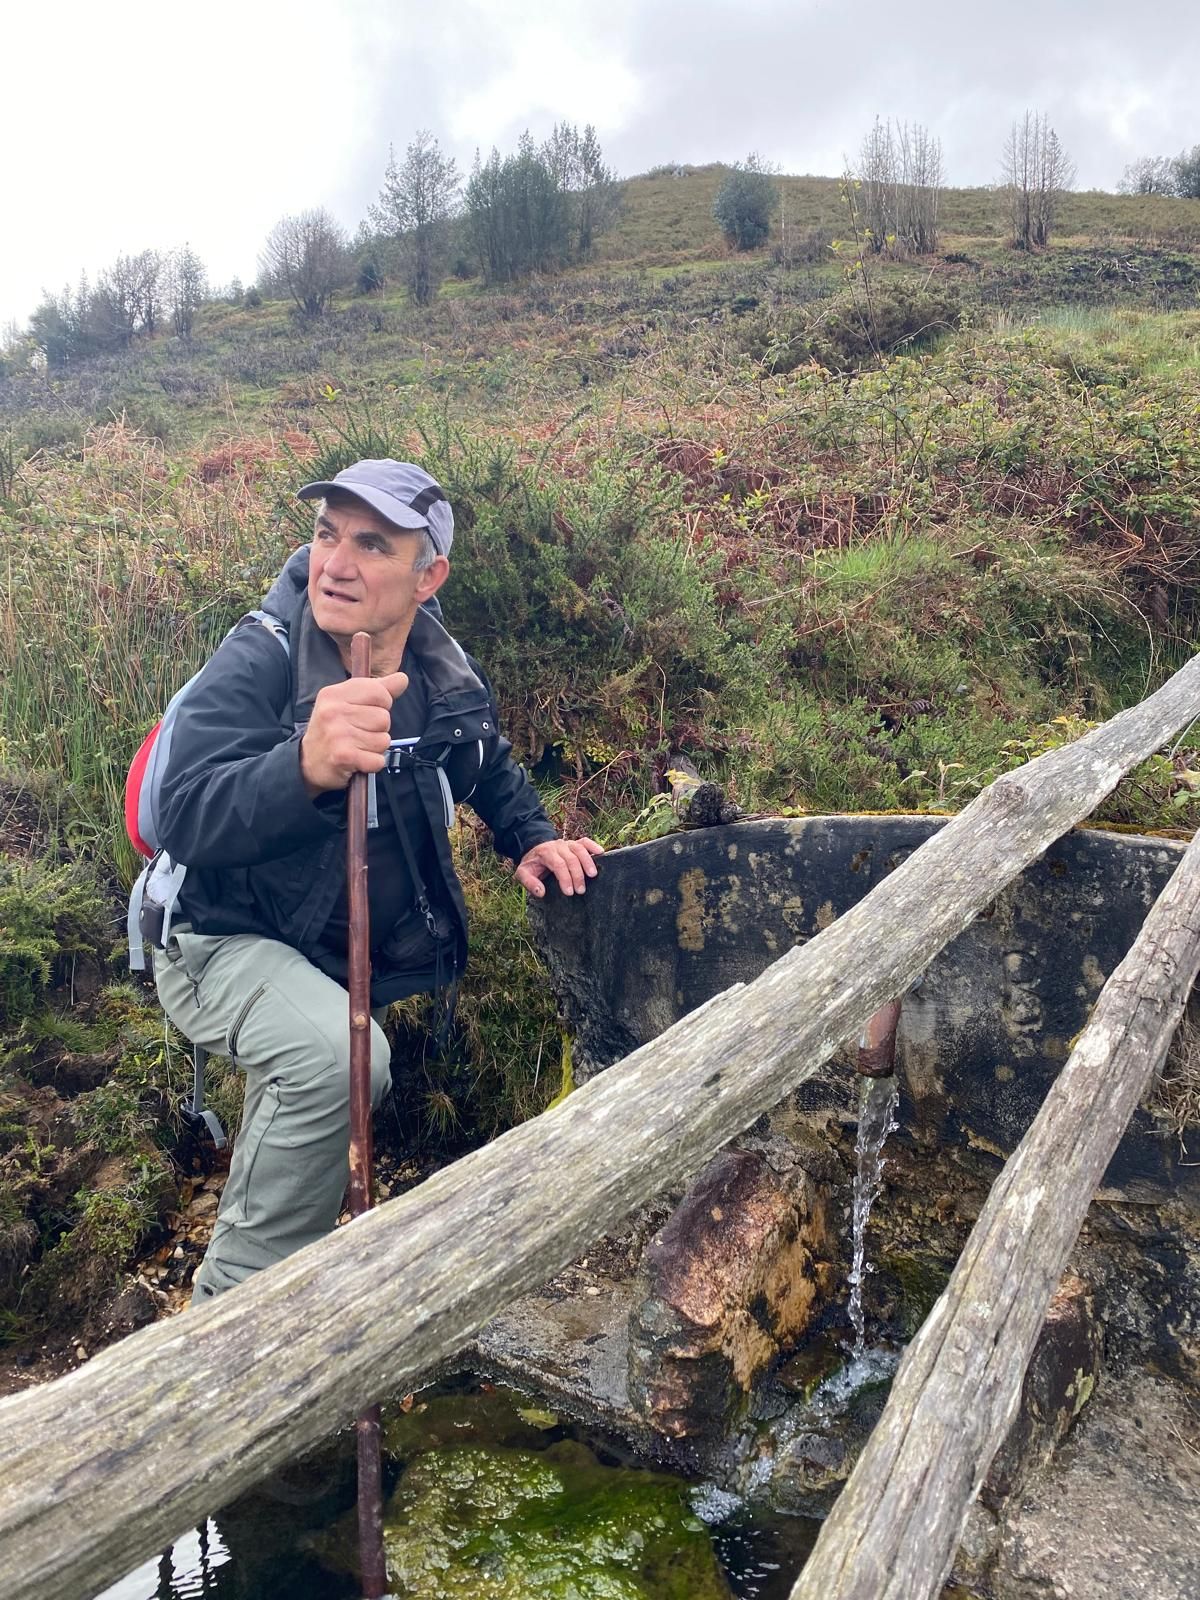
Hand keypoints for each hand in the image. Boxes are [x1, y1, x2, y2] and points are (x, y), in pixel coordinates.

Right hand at [299, 671, 408, 793]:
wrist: (306, 762)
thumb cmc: (332, 729)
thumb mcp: (347, 702)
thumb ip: (377, 689)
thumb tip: (403, 678)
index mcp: (334, 693)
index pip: (379, 692)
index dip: (382, 705)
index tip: (367, 713)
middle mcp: (333, 711)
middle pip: (383, 718)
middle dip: (378, 730)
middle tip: (358, 734)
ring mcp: (337, 734)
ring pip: (383, 740)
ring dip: (375, 748)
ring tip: (357, 747)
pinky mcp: (343, 756)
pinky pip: (378, 760)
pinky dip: (372, 764)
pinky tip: (358, 761)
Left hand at [516, 837, 603, 898]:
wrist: (534, 849)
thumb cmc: (531, 864)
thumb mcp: (522, 873)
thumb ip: (529, 882)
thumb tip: (541, 892)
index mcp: (545, 853)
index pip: (558, 864)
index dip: (565, 878)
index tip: (569, 892)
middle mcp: (558, 846)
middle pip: (571, 859)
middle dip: (577, 875)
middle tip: (581, 890)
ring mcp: (567, 843)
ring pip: (580, 849)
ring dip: (588, 862)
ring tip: (593, 875)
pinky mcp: (574, 843)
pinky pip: (585, 842)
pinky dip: (593, 846)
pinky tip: (601, 853)